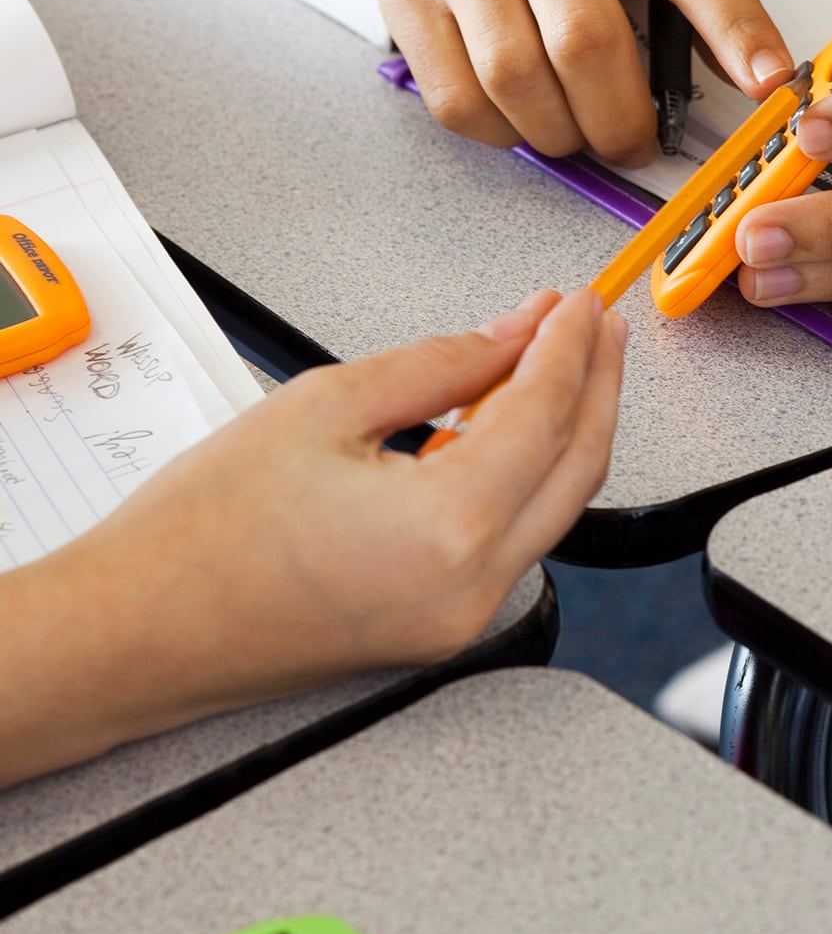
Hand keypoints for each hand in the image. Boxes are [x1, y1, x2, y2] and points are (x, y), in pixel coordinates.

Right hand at [46, 290, 621, 746]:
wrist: (134, 631)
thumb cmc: (199, 532)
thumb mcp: (324, 407)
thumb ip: (441, 365)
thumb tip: (514, 337)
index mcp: (449, 527)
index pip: (545, 414)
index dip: (568, 347)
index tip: (575, 301)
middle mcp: (474, 585)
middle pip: (577, 465)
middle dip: (595, 385)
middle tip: (594, 323)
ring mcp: (465, 616)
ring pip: (555, 505)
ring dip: (566, 428)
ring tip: (559, 360)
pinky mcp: (445, 627)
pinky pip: (514, 538)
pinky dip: (525, 476)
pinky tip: (509, 424)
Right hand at [323, 0, 792, 166]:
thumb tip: (744, 64)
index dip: (738, 32)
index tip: (770, 84)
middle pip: (589, 46)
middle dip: (623, 123)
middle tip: (635, 140)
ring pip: (518, 83)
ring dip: (560, 134)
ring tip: (576, 130)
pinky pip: (457, 96)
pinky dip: (498, 130)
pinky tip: (517, 115)